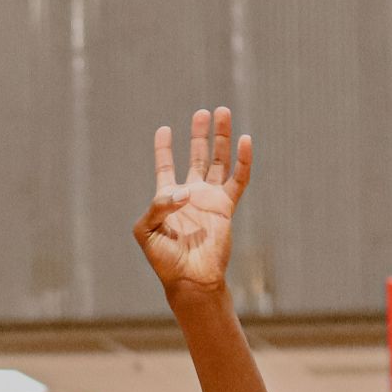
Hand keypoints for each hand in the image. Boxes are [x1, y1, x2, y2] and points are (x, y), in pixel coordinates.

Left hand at [133, 109, 251, 301]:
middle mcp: (191, 194)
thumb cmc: (164, 259)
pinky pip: (239, 179)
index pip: (166, 167)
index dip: (164, 149)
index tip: (163, 130)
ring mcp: (210, 199)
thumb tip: (184, 191)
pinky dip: (243, 160)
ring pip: (219, 161)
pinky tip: (245, 141)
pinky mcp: (226, 207)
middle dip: (200, 134)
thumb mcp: (147, 230)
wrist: (190, 278)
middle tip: (204, 113)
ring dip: (221, 138)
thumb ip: (157, 205)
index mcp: (168, 198)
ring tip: (222, 113)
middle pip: (198, 156)